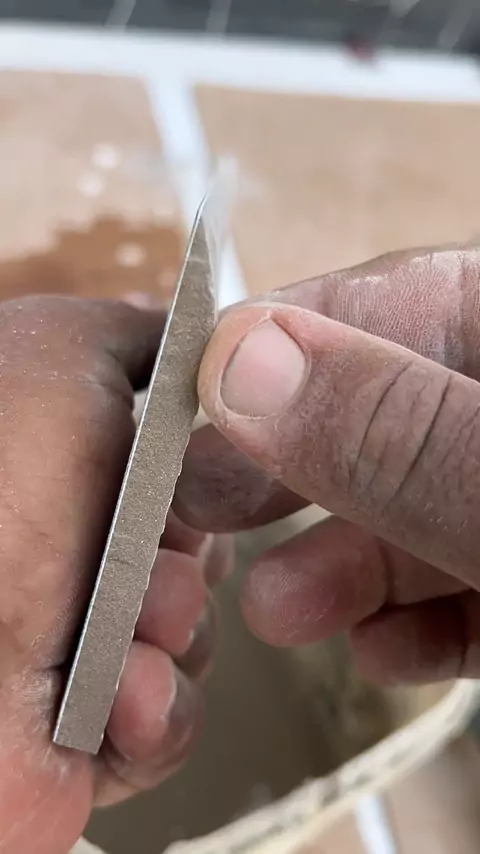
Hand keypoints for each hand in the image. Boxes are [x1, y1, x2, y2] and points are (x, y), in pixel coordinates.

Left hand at [0, 296, 231, 853]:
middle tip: (152, 551)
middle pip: (198, 556)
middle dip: (192, 555)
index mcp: (67, 479)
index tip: (201, 473)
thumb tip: (176, 331)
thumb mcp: (55, 354)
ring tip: (129, 623)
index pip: (179, 477)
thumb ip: (126, 334)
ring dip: (175, 625)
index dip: (208, 479)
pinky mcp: (85, 736)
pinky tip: (121, 690)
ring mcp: (78, 647)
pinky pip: (170, 721)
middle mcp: (71, 558)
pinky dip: (155, 706)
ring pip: (195, 638)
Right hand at [175, 246, 479, 685]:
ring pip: (428, 511)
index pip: (387, 300)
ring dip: (345, 567)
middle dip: (292, 468)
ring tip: (276, 608)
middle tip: (204, 499)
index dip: (278, 340)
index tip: (191, 387)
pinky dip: (424, 622)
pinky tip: (382, 647)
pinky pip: (475, 589)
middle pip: (390, 416)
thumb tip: (242, 362)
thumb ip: (393, 429)